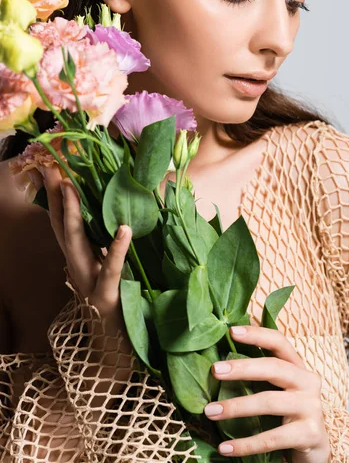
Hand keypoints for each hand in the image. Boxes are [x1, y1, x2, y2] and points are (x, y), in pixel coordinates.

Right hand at [37, 165, 131, 339]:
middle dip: (56, 197)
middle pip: (62, 228)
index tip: (52, 170)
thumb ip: (105, 250)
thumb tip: (115, 221)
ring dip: (73, 215)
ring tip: (72, 187)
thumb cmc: (116, 309)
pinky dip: (117, 249)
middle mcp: (78, 268)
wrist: (114, 352)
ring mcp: (89, 282)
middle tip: (50, 168)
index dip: (56, 197)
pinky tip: (124, 229)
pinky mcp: (107, 297)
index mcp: (80, 260)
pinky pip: (111, 270)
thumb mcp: (109, 273)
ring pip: (76, 244)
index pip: (63, 224)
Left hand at [203, 325, 330, 462]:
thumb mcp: (278, 390)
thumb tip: (219, 361)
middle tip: (215, 370)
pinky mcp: (310, 434)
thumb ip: (259, 375)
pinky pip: (272, 438)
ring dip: (236, 407)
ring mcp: (312, 408)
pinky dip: (245, 444)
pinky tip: (224, 448)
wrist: (315, 449)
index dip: (257, 334)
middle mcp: (308, 382)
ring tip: (210, 411)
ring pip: (269, 402)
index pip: (279, 342)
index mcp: (298, 367)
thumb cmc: (288, 414)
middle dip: (242, 368)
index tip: (231, 331)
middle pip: (274, 368)